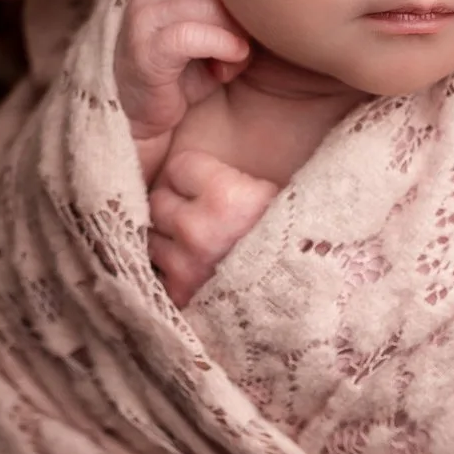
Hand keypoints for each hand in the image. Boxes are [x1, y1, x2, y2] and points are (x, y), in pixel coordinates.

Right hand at [115, 0, 252, 148]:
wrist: (150, 121)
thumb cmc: (191, 73)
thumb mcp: (220, 30)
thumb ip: (238, 5)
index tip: (259, 28)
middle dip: (244, 13)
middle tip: (248, 47)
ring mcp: (144, 15)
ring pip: (210, 3)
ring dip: (234, 34)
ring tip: (235, 61)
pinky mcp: (145, 49)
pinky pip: (191, 35)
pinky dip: (221, 48)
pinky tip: (228, 68)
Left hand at [147, 146, 278, 307]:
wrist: (301, 294)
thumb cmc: (289, 239)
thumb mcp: (268, 193)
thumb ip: (228, 176)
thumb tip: (188, 158)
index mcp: (227, 198)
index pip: (178, 167)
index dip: (193, 174)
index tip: (210, 186)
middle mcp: (199, 231)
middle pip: (158, 200)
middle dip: (175, 204)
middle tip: (200, 214)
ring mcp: (185, 267)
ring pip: (151, 237)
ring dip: (168, 239)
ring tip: (197, 244)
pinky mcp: (179, 295)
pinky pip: (156, 272)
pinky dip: (168, 270)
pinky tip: (191, 268)